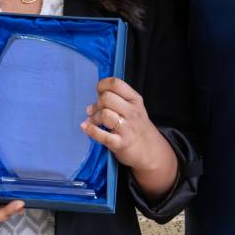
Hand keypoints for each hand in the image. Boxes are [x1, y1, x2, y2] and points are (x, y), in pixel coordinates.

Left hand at [80, 77, 178, 198]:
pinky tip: (85, 127)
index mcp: (135, 99)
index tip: (99, 93)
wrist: (150, 151)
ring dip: (94, 117)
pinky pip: (103, 135)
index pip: (115, 83)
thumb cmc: (136, 126)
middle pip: (107, 98)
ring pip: (104, 114)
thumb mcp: (133, 108)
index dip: (102, 85)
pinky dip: (91, 130)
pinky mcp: (120, 144)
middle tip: (94, 111)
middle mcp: (132, 112)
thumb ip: (115, 101)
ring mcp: (127, 128)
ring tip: (93, 121)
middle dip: (97, 103)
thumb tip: (91, 105)